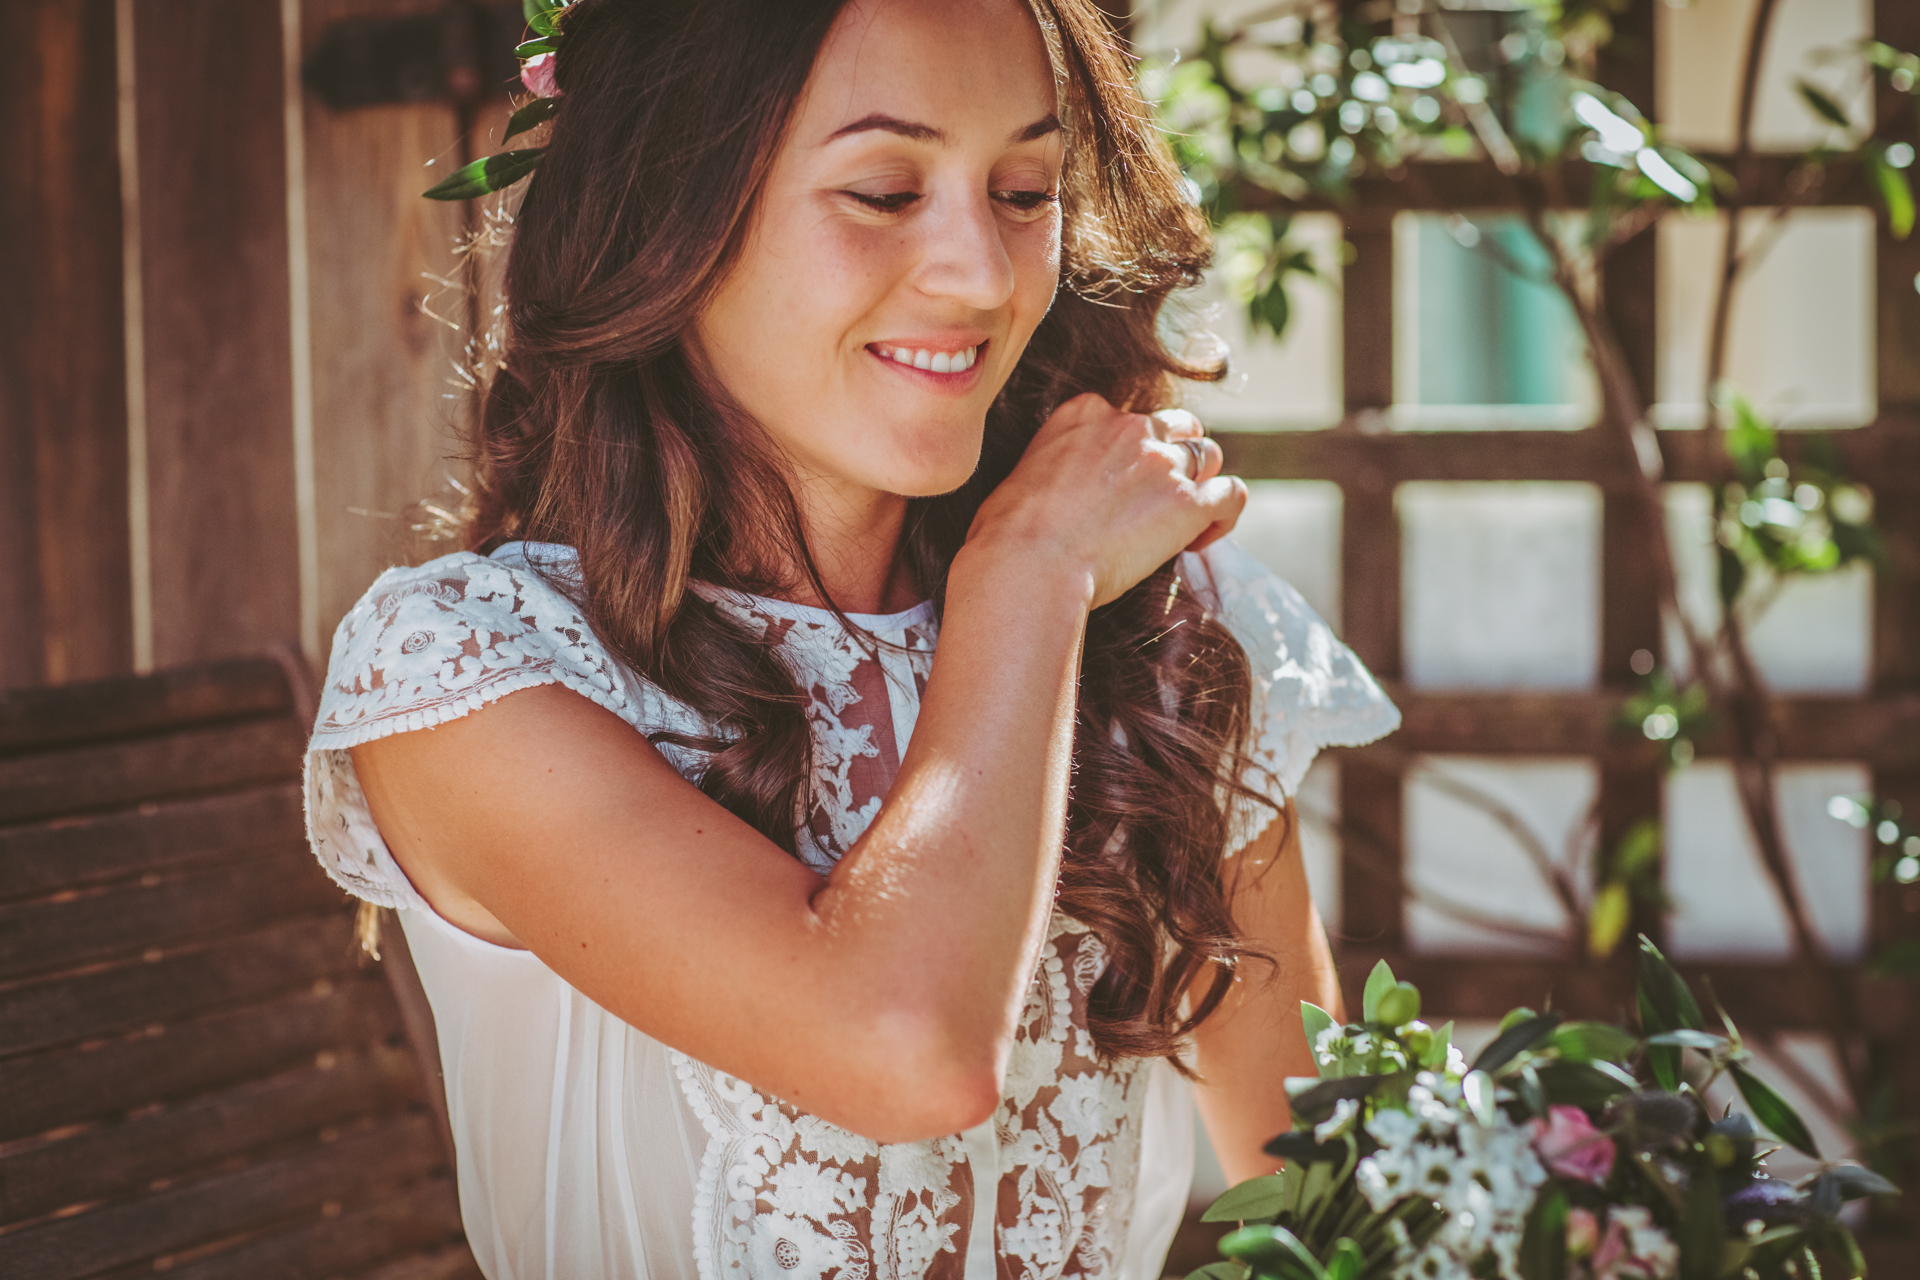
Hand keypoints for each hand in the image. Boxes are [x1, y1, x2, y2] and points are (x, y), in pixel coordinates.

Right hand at [966, 394, 1245, 608]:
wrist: (1028, 562)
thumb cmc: (1009, 531)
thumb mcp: (1024, 473)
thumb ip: (1054, 463)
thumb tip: (1054, 489)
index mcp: (1085, 412)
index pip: (1130, 417)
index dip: (1134, 450)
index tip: (1122, 483)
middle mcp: (1130, 427)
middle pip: (1177, 428)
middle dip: (1176, 457)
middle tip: (1159, 498)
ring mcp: (1163, 462)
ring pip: (1208, 455)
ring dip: (1201, 483)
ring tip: (1183, 520)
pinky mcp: (1188, 502)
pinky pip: (1231, 494)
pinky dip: (1225, 514)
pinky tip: (1202, 538)